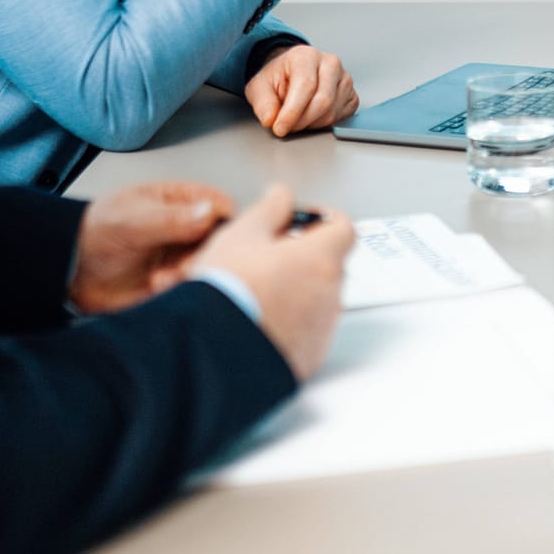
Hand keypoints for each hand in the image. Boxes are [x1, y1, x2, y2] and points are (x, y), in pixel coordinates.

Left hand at [68, 181, 233, 313]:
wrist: (69, 271)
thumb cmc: (94, 232)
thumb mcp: (131, 219)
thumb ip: (171, 218)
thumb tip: (210, 211)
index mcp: (181, 201)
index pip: (221, 207)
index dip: (222, 223)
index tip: (208, 238)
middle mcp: (187, 229)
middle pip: (221, 241)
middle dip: (205, 255)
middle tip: (181, 266)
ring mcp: (182, 256)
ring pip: (211, 266)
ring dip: (191, 274)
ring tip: (161, 278)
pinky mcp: (175, 283)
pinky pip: (194, 287)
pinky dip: (182, 290)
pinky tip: (157, 287)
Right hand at [192, 185, 355, 379]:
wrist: (209, 351)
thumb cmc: (225, 292)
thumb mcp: (241, 235)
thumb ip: (269, 209)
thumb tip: (281, 195)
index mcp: (320, 259)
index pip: (344, 228)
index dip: (323, 219)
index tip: (302, 220)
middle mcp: (330, 295)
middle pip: (331, 264)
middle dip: (306, 255)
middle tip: (270, 256)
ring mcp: (322, 330)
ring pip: (320, 299)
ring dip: (299, 290)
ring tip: (258, 291)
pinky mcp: (309, 358)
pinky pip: (310, 332)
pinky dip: (293, 323)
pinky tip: (260, 319)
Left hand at [245, 43, 358, 135]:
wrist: (292, 73)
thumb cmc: (279, 77)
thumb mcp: (260, 86)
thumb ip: (263, 103)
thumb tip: (270, 119)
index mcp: (306, 56)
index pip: (306, 86)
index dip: (292, 112)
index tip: (280, 127)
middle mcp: (330, 63)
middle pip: (323, 101)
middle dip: (302, 121)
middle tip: (287, 126)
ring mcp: (345, 79)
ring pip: (332, 113)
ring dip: (311, 124)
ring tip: (298, 117)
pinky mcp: (352, 95)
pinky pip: (341, 118)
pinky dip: (324, 124)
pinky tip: (313, 116)